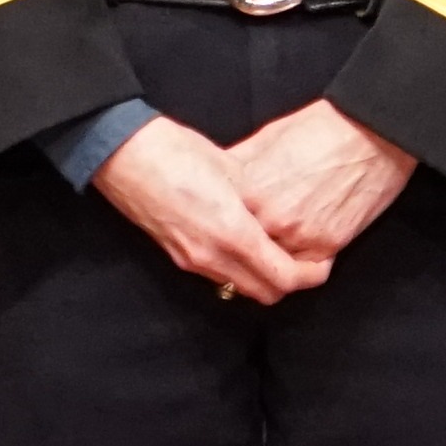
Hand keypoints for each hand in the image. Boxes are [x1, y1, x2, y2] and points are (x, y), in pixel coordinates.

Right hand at [90, 121, 331, 304]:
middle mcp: (211, 257)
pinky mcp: (177, 257)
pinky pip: (219, 276)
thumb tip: (282, 217)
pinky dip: (239, 270)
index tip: (322, 262)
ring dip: (263, 277)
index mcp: (231, 233)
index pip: (283, 278)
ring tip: (276, 249)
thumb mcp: (232, 169)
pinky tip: (244, 243)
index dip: (310, 276)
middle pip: (265, 293)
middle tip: (304, 259)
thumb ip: (259, 202)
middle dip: (290, 282)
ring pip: (241, 287)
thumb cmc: (177, 151)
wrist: (123, 155)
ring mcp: (191, 261)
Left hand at [228, 100, 417, 262]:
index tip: (218, 220)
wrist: (373, 136)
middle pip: (241, 248)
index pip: (219, 220)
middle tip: (240, 239)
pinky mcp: (326, 248)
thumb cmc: (321, 130)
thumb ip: (238, 164)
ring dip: (266, 257)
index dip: (218, 220)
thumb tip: (216, 178)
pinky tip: (293, 248)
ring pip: (269, 265)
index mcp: (251, 190)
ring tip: (268, 245)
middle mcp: (271, 219)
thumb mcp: (267, 138)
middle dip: (240, 243)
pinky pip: (301, 270)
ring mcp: (299, 237)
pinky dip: (295, 263)